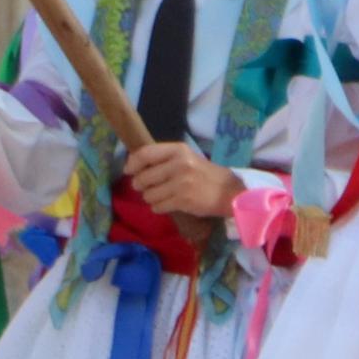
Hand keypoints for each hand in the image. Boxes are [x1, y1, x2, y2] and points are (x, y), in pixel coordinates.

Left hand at [122, 142, 239, 220]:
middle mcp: (179, 164)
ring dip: (151, 198)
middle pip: (143, 177)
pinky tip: (168, 204)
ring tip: (162, 196)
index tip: (129, 170)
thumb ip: (164, 159)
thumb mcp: (187, 158)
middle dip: (140, 185)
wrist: (229, 192)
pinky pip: (158, 206)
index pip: (145, 154)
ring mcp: (181, 183)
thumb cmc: (206, 175)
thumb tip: (135, 166)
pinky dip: (159, 207)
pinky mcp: (183, 201)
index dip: (132, 163)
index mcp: (178, 150)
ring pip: (148, 194)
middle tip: (147, 187)